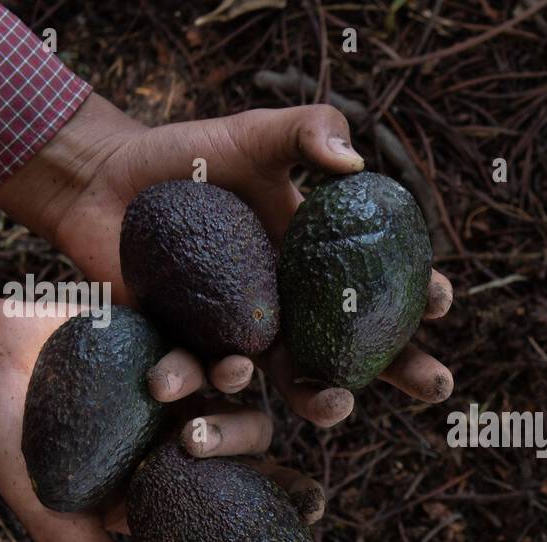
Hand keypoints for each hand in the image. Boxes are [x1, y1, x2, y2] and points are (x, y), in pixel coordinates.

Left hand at [0, 94, 454, 425]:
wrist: (105, 185)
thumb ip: (307, 130)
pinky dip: (208, 389)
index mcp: (321, 267)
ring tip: (330, 404)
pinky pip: (209, 387)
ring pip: (296, 390)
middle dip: (407, 374)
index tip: (441, 300)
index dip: (424, 299)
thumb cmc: (189, 158)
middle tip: (434, 385)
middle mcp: (294, 314)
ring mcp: (247, 342)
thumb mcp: (253, 134)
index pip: (388, 288)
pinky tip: (204, 379)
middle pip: (364, 354)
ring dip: (322, 405)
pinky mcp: (194, 358)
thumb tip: (355, 162)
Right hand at [0, 277, 325, 541]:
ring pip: (232, 380)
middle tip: (209, 440)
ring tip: (216, 382)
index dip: (285, 496)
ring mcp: (177, 374)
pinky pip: (199, 332)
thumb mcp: (61, 523)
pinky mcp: (161, 326)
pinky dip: (202, 346)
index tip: (310, 508)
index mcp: (175, 472)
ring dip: (232, 385)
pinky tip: (197, 354)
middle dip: (246, 437)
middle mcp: (184, 423)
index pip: (246, 487)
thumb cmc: (15, 454)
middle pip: (248, 432)